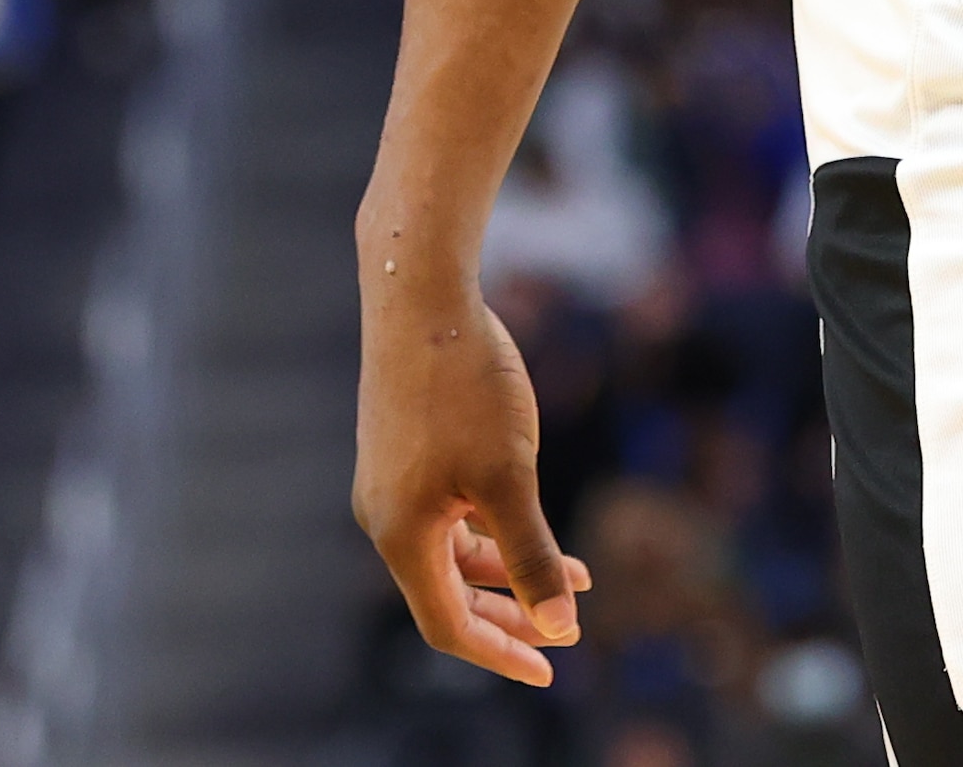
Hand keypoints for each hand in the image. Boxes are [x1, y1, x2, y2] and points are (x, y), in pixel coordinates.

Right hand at [353, 271, 588, 684]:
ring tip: (576, 571)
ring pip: (453, 551)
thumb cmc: (464, 385)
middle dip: (513, 615)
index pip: (448, 626)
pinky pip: (448, 513)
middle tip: (569, 628)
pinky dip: (492, 528)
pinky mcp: (401, 451)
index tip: (551, 669)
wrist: (420, 294)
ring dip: (510, 568)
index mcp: (403, 534)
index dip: (501, 652)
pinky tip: (530, 515)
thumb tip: (560, 625)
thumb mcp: (510, 476)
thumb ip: (533, 555)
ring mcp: (391, 482)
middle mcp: (386, 516)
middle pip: (449, 594)